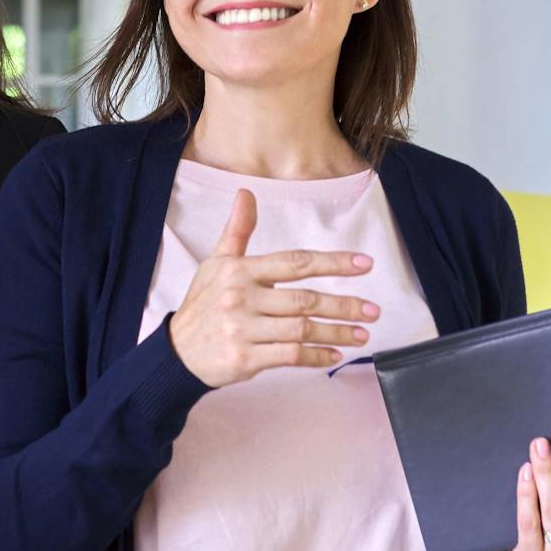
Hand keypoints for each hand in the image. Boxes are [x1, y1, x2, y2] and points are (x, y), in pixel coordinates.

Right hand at [166, 189, 380, 387]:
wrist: (177, 351)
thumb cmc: (203, 305)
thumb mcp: (216, 264)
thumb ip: (238, 231)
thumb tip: (246, 193)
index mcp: (240, 271)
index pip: (295, 262)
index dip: (332, 262)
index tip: (364, 265)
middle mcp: (242, 298)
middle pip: (305, 300)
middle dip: (344, 305)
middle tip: (373, 311)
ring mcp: (243, 329)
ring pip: (301, 330)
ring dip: (337, 333)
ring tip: (362, 335)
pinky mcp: (245, 358)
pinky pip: (290, 356)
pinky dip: (316, 356)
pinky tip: (335, 356)